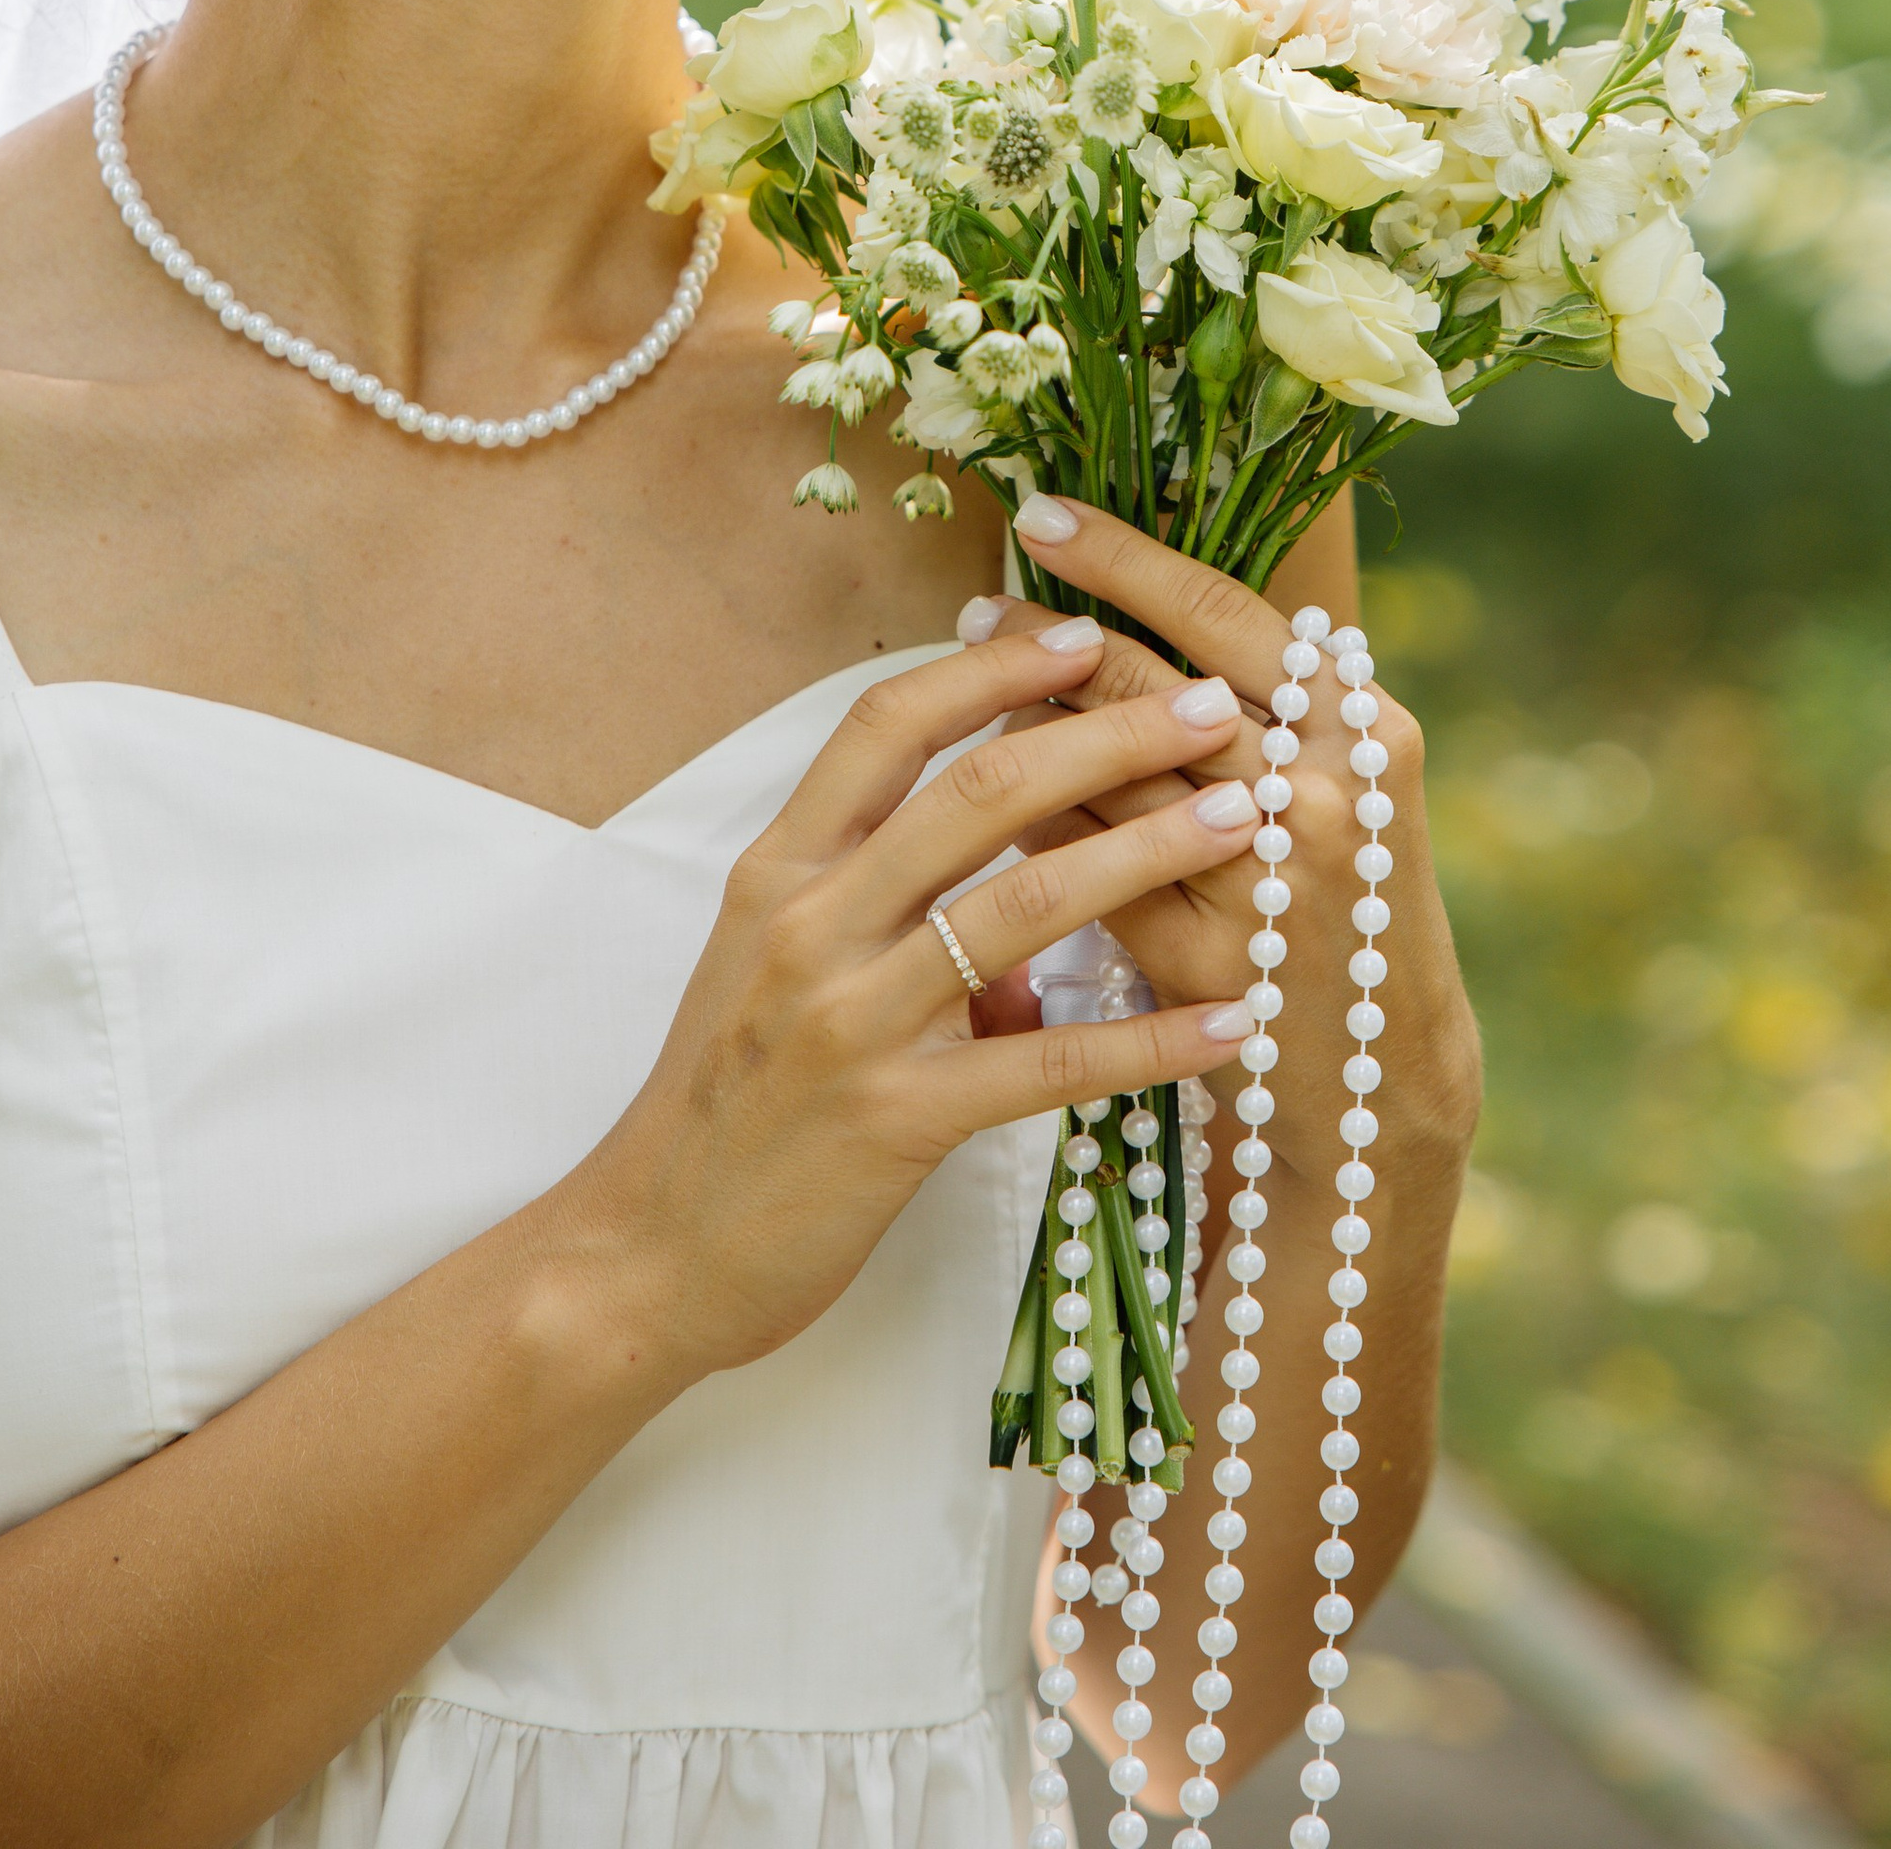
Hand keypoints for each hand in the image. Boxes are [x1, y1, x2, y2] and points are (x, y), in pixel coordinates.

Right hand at [572, 632, 1262, 1390]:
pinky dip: (1149, 1041)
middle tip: (1206, 704)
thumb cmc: (723, 1105)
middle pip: (976, 792)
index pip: (888, 726)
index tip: (1087, 637)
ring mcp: (850, 1021)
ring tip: (1246, 821)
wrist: (645, 1253)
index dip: (992, 669)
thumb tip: (1024, 914)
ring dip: (1149, 853)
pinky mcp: (894, 1121)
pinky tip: (1230, 1023)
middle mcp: (811, 925)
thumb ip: (883, 913)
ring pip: (1023, 905)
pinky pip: (1048, 1066)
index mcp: (781, 872)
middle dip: (1106, 734)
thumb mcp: (775, 972)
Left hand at [960, 498, 1481, 1189]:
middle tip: (977, 606)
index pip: (1223, 613)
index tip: (1042, 514)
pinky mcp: (1205, 960)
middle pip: (1151, 686)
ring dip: (1025, 728)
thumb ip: (1266, 702)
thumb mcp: (1346, 783)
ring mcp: (1265, 881)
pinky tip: (990, 809)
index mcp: (1363, 730)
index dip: (1124, 557)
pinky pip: (1087, 869)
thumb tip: (1132, 604)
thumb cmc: (1349, 902)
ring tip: (969, 689)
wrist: (1379, 1073)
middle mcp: (1321, 796)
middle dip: (1048, 640)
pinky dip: (1034, 830)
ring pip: (1108, 776)